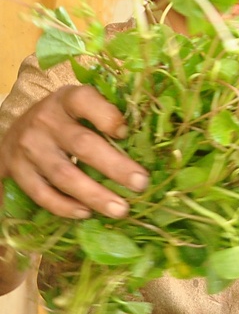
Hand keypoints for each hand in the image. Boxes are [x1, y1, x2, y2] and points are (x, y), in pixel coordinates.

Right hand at [0, 85, 148, 218]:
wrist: (16, 132)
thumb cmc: (63, 121)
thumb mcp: (81, 109)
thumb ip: (106, 121)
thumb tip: (147, 148)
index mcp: (67, 100)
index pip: (85, 101)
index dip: (107, 116)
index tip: (126, 133)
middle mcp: (46, 121)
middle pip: (82, 145)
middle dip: (115, 167)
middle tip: (141, 184)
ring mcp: (30, 147)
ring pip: (64, 174)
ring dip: (95, 195)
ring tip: (121, 209)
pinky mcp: (18, 171)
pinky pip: (42, 193)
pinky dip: (65, 206)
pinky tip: (87, 213)